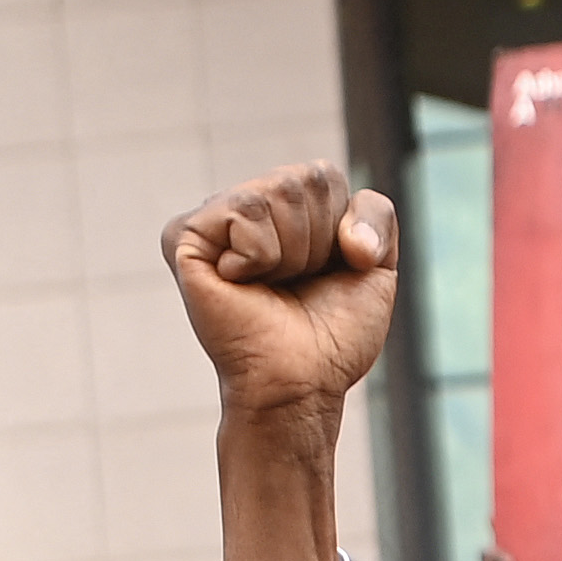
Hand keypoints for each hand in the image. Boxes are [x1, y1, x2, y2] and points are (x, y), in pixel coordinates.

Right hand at [164, 163, 396, 422]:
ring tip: (269, 286)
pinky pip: (244, 212)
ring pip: (277, 192)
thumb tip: (345, 232)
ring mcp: (212, 220)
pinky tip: (241, 284)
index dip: (341, 229)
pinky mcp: (184, 237)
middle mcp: (244, 207)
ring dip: (290, 254)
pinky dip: (258, 256)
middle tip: (295, 285)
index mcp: (282, 207)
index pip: (323, 176)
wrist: (302, 384)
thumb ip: (377, 213)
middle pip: (304, 180)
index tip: (326, 273)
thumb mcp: (376, 267)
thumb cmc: (331, 335)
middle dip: (316, 242)